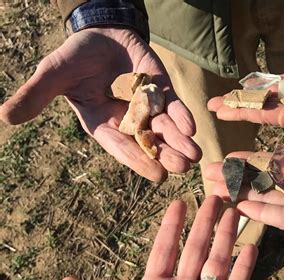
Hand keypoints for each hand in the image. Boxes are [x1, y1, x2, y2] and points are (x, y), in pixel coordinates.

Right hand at [0, 28, 200, 181]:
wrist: (100, 31)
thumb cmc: (75, 55)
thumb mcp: (54, 74)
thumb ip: (36, 96)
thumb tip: (6, 118)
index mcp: (101, 123)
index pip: (120, 146)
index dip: (138, 160)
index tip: (158, 176)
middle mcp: (126, 121)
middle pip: (148, 142)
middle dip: (165, 155)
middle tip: (183, 167)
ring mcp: (146, 107)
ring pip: (164, 128)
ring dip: (179, 142)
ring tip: (195, 155)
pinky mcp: (160, 91)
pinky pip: (172, 106)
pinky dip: (182, 115)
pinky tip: (192, 127)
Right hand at [205, 114, 283, 257]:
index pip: (280, 166)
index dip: (256, 161)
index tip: (232, 154)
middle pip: (267, 184)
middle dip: (239, 178)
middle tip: (210, 171)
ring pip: (269, 200)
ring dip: (243, 193)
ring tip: (214, 187)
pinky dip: (263, 212)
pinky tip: (240, 204)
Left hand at [208, 55, 283, 126]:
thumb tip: (281, 120)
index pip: (267, 119)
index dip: (243, 115)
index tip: (222, 115)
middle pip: (262, 107)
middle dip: (237, 107)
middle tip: (211, 106)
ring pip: (269, 94)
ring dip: (247, 94)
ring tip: (224, 96)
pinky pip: (283, 81)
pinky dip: (266, 81)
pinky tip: (248, 82)